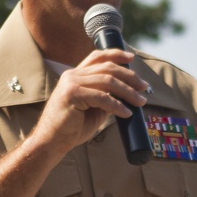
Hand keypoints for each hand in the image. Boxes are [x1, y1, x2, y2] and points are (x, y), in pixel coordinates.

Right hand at [33, 48, 149, 153]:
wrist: (52, 142)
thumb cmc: (72, 128)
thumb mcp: (94, 110)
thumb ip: (106, 99)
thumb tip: (126, 96)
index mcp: (76, 75)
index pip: (98, 57)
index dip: (116, 54)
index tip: (132, 58)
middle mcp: (73, 75)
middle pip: (107, 67)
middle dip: (129, 76)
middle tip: (144, 87)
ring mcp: (71, 83)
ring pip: (107, 81)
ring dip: (128, 91)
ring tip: (140, 102)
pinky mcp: (72, 94)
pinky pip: (101, 97)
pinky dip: (117, 105)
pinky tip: (127, 113)